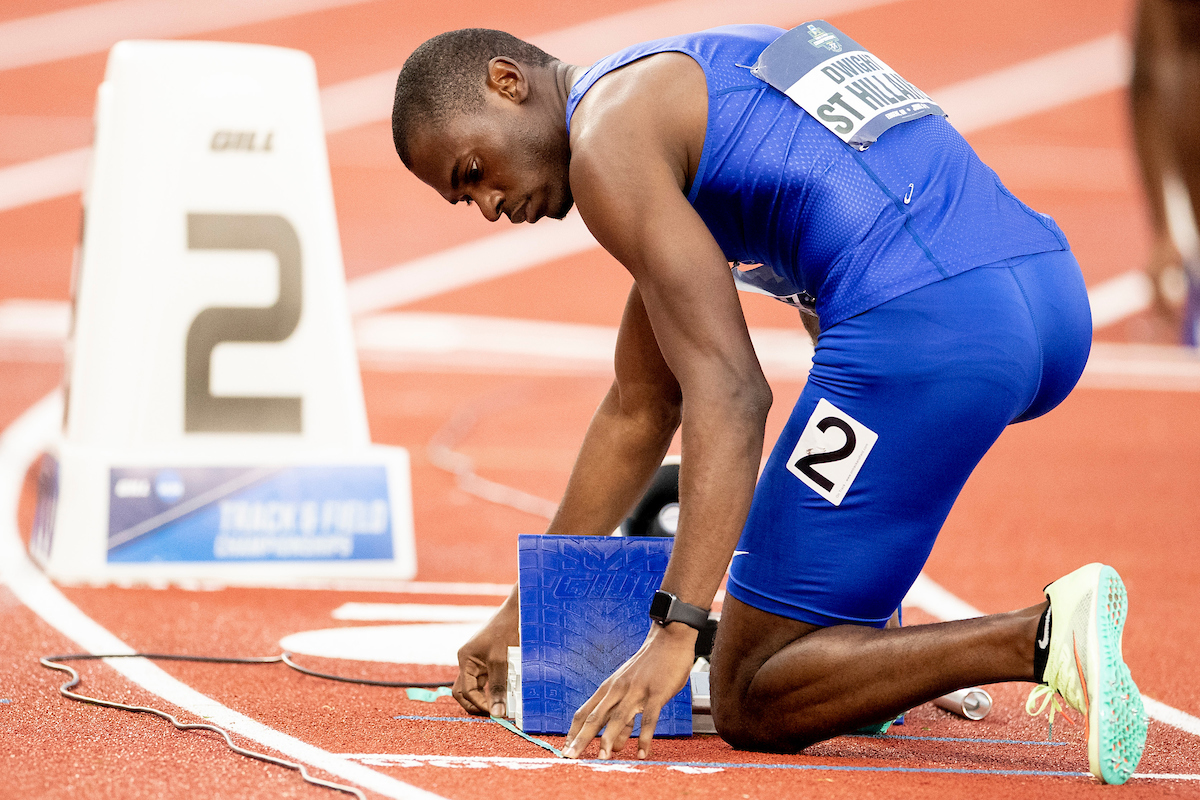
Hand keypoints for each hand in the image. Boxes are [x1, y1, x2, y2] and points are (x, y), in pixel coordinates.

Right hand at [453, 589, 518, 716]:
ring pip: (476, 687)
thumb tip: (497, 712)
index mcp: (465, 659)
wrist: (518, 611)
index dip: (480, 704)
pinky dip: (496, 688)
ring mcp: (478, 662)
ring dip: (488, 697)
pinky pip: (488, 680)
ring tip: (503, 705)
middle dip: (477, 704)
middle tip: (494, 713)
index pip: (465, 690)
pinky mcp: (489, 661)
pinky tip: (508, 693)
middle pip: (465, 691)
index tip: (496, 712)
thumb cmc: (506, 631)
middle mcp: (468, 661)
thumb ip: (498, 687)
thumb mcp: (501, 660)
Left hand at [562, 621, 696, 759]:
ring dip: (609, 739)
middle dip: (581, 739)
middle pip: (595, 717)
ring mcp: (637, 691)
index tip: (565, 751)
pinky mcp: (656, 693)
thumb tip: (614, 746)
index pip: (583, 713)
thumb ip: (620, 717)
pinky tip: (642, 752)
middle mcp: (618, 689)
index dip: (573, 732)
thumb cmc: (649, 668)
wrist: (669, 640)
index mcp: (608, 688)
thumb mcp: (629, 689)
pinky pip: (649, 718)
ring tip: (602, 758)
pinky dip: (645, 737)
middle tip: (570, 757)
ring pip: (618, 718)